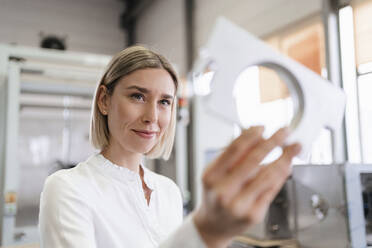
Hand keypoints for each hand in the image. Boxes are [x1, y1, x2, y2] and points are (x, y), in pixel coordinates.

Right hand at [193, 126, 300, 247]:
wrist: (214, 226)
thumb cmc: (216, 195)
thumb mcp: (215, 173)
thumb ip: (232, 155)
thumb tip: (257, 136)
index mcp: (211, 176)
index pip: (234, 150)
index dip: (251, 135)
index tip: (262, 127)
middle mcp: (223, 191)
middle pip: (253, 159)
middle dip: (272, 142)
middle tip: (284, 131)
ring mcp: (239, 204)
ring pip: (267, 175)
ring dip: (284, 158)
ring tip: (294, 147)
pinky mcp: (254, 214)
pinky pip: (272, 189)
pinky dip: (282, 174)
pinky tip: (287, 165)